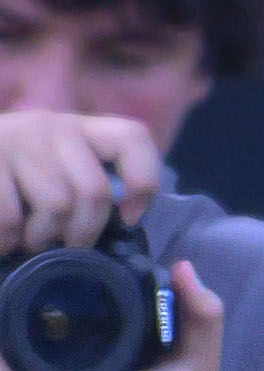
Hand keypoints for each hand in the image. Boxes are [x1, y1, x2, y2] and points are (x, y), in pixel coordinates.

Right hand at [0, 105, 157, 253]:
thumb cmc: (11, 178)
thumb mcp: (53, 170)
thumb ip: (86, 183)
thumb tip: (126, 222)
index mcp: (78, 128)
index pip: (133, 138)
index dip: (142, 181)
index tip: (127, 217)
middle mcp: (49, 125)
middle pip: (94, 191)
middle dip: (82, 232)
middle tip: (63, 245)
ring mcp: (13, 138)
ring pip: (56, 204)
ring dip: (42, 238)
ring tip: (29, 242)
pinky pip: (10, 215)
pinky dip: (8, 240)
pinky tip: (2, 242)